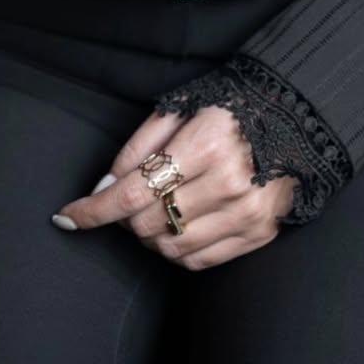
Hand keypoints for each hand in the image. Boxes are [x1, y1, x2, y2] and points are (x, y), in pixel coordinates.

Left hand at [51, 105, 296, 270]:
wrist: (295, 116)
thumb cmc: (230, 104)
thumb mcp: (180, 107)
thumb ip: (137, 147)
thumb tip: (102, 189)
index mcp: (207, 143)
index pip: (135, 191)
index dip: (95, 210)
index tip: (67, 217)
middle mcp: (230, 183)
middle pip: (149, 223)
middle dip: (123, 216)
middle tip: (125, 198)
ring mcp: (247, 212)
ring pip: (171, 248)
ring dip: (147, 235)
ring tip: (152, 210)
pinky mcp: (259, 233)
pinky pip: (199, 259)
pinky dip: (174, 249)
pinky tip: (174, 225)